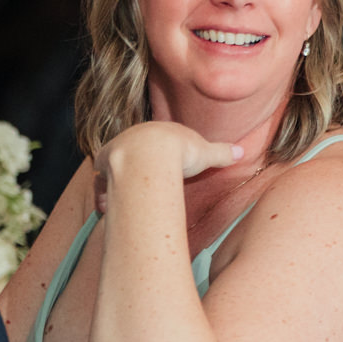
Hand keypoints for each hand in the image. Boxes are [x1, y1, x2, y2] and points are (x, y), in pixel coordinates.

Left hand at [91, 122, 244, 212]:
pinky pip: (100, 181)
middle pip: (128, 158)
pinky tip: (108, 208)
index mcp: (154, 133)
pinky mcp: (103, 163)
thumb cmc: (183, 152)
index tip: (155, 175)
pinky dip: (104, 195)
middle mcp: (131, 137)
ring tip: (121, 207)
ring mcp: (115, 149)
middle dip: (131, 176)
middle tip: (137, 194)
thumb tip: (242, 152)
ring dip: (114, 189)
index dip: (152, 162)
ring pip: (111, 171)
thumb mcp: (207, 153)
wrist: (155, 151)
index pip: (151, 146)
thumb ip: (222, 153)